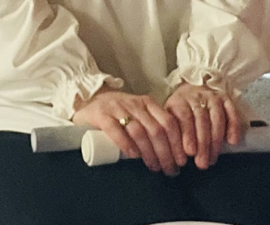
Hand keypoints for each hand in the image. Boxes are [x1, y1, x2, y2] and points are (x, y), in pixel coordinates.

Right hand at [72, 88, 186, 175]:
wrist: (89, 101)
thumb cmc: (117, 112)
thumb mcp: (139, 112)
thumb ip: (153, 124)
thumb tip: (174, 151)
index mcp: (147, 103)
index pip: (168, 121)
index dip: (177, 142)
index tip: (181, 160)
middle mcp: (134, 104)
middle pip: (156, 130)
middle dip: (166, 153)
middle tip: (169, 169)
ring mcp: (117, 108)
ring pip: (139, 132)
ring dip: (149, 153)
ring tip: (153, 167)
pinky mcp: (101, 114)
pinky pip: (115, 130)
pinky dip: (126, 144)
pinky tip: (133, 156)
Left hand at [163, 83, 242, 169]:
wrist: (189, 90)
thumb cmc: (179, 111)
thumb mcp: (170, 117)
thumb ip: (172, 132)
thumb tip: (174, 155)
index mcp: (180, 100)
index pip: (184, 116)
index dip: (187, 134)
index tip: (190, 152)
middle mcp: (196, 96)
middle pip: (201, 119)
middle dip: (202, 143)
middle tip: (202, 162)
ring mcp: (212, 96)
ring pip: (216, 117)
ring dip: (216, 140)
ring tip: (213, 158)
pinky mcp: (225, 98)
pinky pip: (231, 111)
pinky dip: (233, 126)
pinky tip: (232, 141)